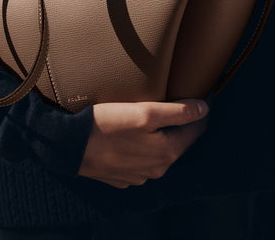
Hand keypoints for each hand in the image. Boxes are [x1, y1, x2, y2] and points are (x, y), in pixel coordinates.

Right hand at [78, 98, 208, 187]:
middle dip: (179, 126)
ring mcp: (137, 176)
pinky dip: (142, 147)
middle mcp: (155, 170)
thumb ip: (177, 112)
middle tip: (179, 104)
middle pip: (176, 143)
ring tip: (154, 118)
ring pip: (157, 153)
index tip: (202, 99)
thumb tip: (204, 109)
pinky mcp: (121, 177)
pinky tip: (132, 134)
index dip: (199, 114)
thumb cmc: (107, 125)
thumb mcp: (145, 112)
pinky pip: (139, 160)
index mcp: (166, 154)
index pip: (194, 132)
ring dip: (159, 138)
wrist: (70, 145)